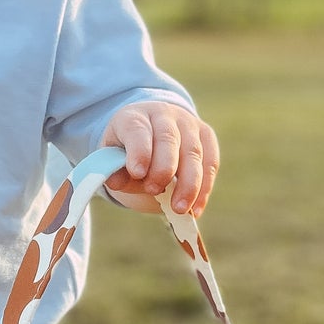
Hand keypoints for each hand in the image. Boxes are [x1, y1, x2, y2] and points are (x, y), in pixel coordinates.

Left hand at [101, 101, 218, 214]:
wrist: (151, 130)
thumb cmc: (128, 149)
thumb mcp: (112, 157)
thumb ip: (115, 170)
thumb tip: (115, 182)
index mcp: (135, 116)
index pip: (138, 129)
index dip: (139, 151)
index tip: (137, 173)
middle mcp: (163, 115)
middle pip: (169, 139)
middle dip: (163, 169)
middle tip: (154, 191)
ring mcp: (188, 123)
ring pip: (193, 152)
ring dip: (188, 183)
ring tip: (179, 208)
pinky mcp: (206, 135)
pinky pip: (210, 162)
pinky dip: (204, 188)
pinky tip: (196, 209)